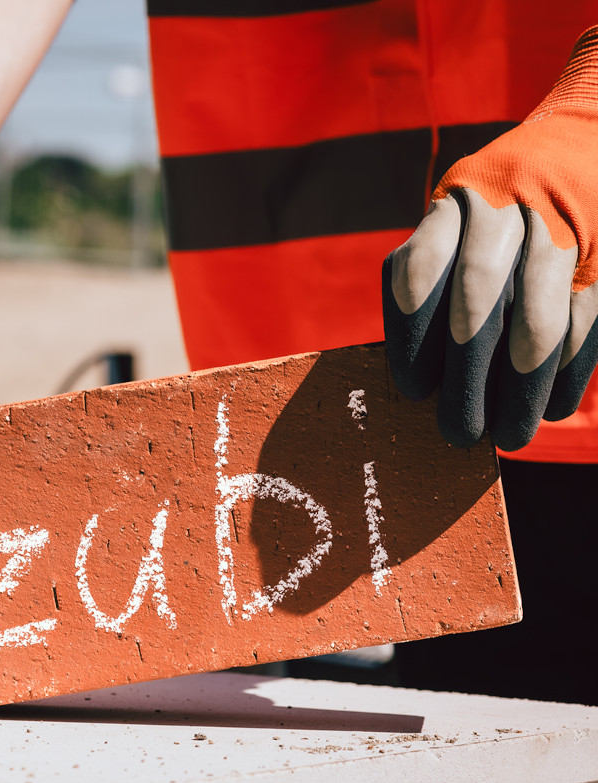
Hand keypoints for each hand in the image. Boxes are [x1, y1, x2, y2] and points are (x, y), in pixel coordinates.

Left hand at [384, 27, 597, 450]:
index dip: (413, 333)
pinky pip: (587, 320)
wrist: (589, 137)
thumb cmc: (499, 210)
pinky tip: (551, 407)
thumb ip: (436, 281)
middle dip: (466, 372)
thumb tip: (421, 377)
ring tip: (508, 435)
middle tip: (457, 431)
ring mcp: (565, 229)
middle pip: (479, 296)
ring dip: (522, 385)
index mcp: (456, 204)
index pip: (421, 268)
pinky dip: (569, 370)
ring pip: (539, 317)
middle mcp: (507, 209)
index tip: (412, 389)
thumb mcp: (458, 223)